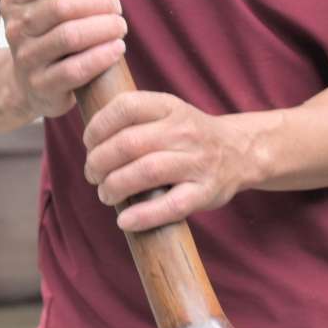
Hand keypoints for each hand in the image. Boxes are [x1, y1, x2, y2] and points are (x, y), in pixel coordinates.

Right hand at [0, 0, 125, 118]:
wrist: (33, 84)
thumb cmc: (56, 32)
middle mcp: (16, 27)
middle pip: (60, 5)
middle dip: (99, 2)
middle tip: (116, 8)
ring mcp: (25, 58)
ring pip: (70, 36)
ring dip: (105, 27)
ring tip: (119, 26)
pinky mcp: (41, 86)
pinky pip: (75, 69)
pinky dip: (102, 56)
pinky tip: (117, 48)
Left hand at [82, 93, 265, 232]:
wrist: (240, 152)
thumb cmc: (189, 136)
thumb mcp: (167, 112)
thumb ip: (134, 118)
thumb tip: (87, 138)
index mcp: (170, 107)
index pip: (126, 106)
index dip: (98, 126)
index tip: (88, 143)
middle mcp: (184, 131)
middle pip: (129, 144)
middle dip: (99, 162)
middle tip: (92, 175)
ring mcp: (197, 162)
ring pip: (146, 172)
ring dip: (115, 186)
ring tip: (105, 194)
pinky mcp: (205, 192)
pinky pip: (170, 206)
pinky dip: (143, 215)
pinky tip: (125, 220)